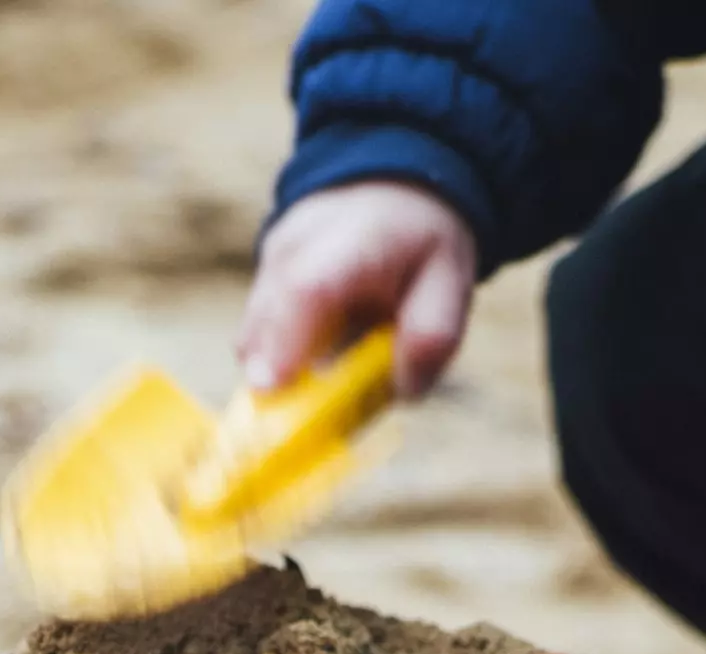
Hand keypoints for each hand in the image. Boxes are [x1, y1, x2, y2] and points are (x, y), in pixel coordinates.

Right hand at [235, 180, 477, 399]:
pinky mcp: (261, 273)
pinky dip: (282, 352)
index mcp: (351, 246)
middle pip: (264, 322)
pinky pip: (259, 329)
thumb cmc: (422, 240)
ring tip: (333, 366)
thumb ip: (431, 338)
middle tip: (304, 419)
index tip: (271, 391)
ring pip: (254, 332)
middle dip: (276, 379)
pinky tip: (324, 345)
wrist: (394, 182)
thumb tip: (403, 390)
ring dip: (283, 367)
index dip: (283, 344)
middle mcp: (295, 247)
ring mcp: (271, 258)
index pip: (305, 292)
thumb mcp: (450, 283)